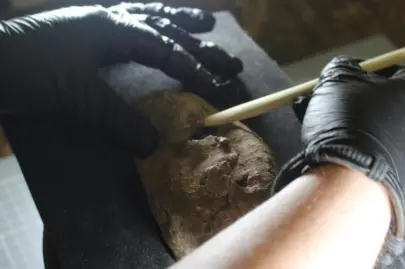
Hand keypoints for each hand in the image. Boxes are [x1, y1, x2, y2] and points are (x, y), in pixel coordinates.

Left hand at [0, 3, 242, 156]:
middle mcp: (112, 19)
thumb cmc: (32, 76)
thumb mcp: (80, 102)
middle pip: (167, 31)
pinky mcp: (84, 29)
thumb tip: (154, 145)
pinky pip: (128, 21)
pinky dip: (149, 23)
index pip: (167, 53)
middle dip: (202, 48)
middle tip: (232, 60)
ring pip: (149, 17)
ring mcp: (96, 21)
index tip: (221, 90)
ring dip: (180, 22)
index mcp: (116, 30)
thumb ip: (121, 122)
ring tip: (207, 24)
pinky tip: (153, 24)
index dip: (196, 72)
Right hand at [273, 56, 404, 264]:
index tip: (338, 74)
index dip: (361, 68)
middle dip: (343, 96)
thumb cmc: (347, 120)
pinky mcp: (395, 175)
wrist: (351, 178)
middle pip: (378, 99)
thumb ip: (341, 66)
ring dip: (338, 119)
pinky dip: (347, 144)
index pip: (392, 68)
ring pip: (367, 126)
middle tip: (316, 96)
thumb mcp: (336, 78)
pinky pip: (368, 151)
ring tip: (306, 117)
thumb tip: (343, 67)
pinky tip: (321, 144)